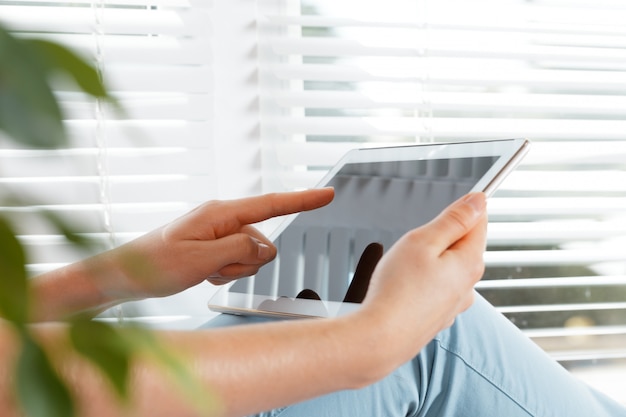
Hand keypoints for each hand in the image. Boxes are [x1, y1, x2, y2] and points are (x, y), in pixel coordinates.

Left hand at [101, 188, 334, 300]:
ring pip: (252, 255)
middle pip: (263, 241)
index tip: (328, 194)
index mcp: (220, 213)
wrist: (125, 274)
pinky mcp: (214, 245)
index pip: (271, 204)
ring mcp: (219, 232)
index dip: (303, 200)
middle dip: (246, 261)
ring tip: (204, 270)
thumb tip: (264, 245)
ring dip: (234, 269)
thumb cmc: (154, 265)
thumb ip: (238, 249)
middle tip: (214, 268)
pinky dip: (226, 272)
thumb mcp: (200, 260)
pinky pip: (238, 261)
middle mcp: (223, 218)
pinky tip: (203, 273)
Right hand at [359, 192, 486, 360]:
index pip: (480, 221)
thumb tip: (478, 201)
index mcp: (470, 261)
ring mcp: (454, 303)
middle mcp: (468, 285)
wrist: (380, 338)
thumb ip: (453, 220)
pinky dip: (421, 282)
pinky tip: (403, 288)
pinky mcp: (438, 316)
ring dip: (429, 261)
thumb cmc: (397, 290)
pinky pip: (435, 288)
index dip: (462, 208)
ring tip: (403, 269)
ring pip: (446, 267)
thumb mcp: (423, 241)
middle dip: (438, 237)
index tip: (444, 208)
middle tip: (412, 245)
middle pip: (462, 245)